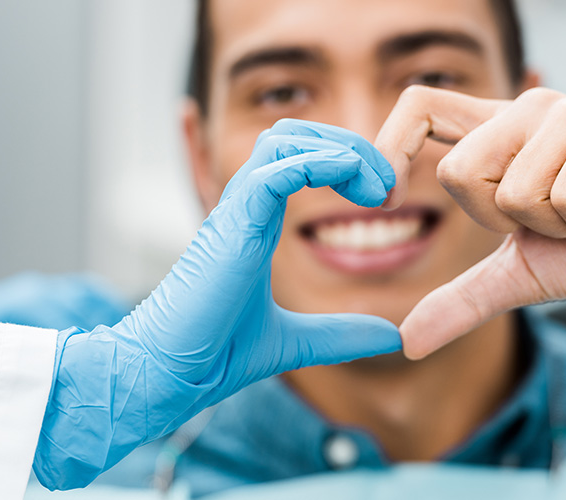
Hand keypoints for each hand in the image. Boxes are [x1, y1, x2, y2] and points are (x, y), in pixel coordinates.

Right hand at [33, 119, 400, 488]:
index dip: (344, 162)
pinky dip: (320, 163)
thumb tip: (393, 337)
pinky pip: (278, 168)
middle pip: (296, 134)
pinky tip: (351, 182)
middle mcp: (245, 205)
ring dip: (340, 150)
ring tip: (375, 188)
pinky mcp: (234, 222)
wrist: (171, 372)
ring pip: (286, 139)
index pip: (299, 158)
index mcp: (257, 221)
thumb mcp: (298, 341)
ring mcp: (237, 209)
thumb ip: (342, 334)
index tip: (383, 198)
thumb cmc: (215, 353)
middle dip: (348, 145)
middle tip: (386, 186)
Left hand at [375, 86, 565, 358]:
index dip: (390, 147)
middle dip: (502, 221)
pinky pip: (565, 195)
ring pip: (513, 191)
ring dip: (555, 226)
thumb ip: (461, 299)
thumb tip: (406, 342)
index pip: (418, 107)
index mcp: (494, 134)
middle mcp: (524, 111)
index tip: (387, 198)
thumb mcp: (518, 274)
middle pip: (458, 172)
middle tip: (551, 217)